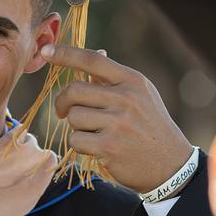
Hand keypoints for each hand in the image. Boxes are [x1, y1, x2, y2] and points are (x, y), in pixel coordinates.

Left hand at [42, 44, 191, 194]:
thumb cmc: (150, 126)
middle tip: (64, 112)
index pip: (92, 60)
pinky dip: (80, 145)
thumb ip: (115, 78)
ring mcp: (117, 123)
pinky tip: (96, 148)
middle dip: (63, 102)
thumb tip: (96, 53)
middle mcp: (125, 98)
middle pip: (74, 90)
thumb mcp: (141, 95)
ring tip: (93, 133)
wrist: (169, 163)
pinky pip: (75, 140)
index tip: (46, 51)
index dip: (66, 54)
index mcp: (132, 81)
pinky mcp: (108, 147)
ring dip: (76, 127)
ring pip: (73, 117)